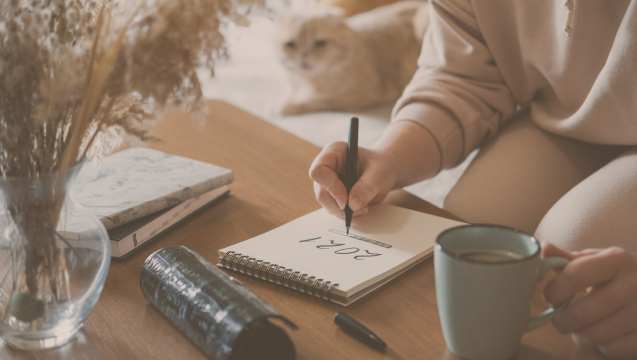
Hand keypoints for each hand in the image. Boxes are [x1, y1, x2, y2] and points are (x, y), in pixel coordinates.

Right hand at [309, 141, 396, 218]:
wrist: (384, 172)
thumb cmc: (382, 166)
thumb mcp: (381, 173)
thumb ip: (368, 186)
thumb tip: (353, 204)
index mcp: (334, 152)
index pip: (319, 170)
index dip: (330, 187)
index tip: (346, 201)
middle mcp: (327, 166)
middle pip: (320, 190)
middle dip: (337, 205)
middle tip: (358, 210)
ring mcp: (327, 181)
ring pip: (325, 202)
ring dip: (342, 211)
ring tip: (363, 208)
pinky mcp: (331, 193)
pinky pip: (332, 208)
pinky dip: (345, 213)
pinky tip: (360, 208)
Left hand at [542, 242, 636, 358]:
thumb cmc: (620, 274)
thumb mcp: (598, 261)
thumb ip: (568, 258)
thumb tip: (543, 248)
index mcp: (616, 261)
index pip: (574, 276)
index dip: (554, 290)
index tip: (550, 296)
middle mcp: (633, 285)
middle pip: (581, 313)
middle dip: (561, 320)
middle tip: (560, 318)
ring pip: (595, 334)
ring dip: (580, 334)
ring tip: (580, 326)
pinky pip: (612, 348)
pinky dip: (602, 345)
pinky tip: (604, 334)